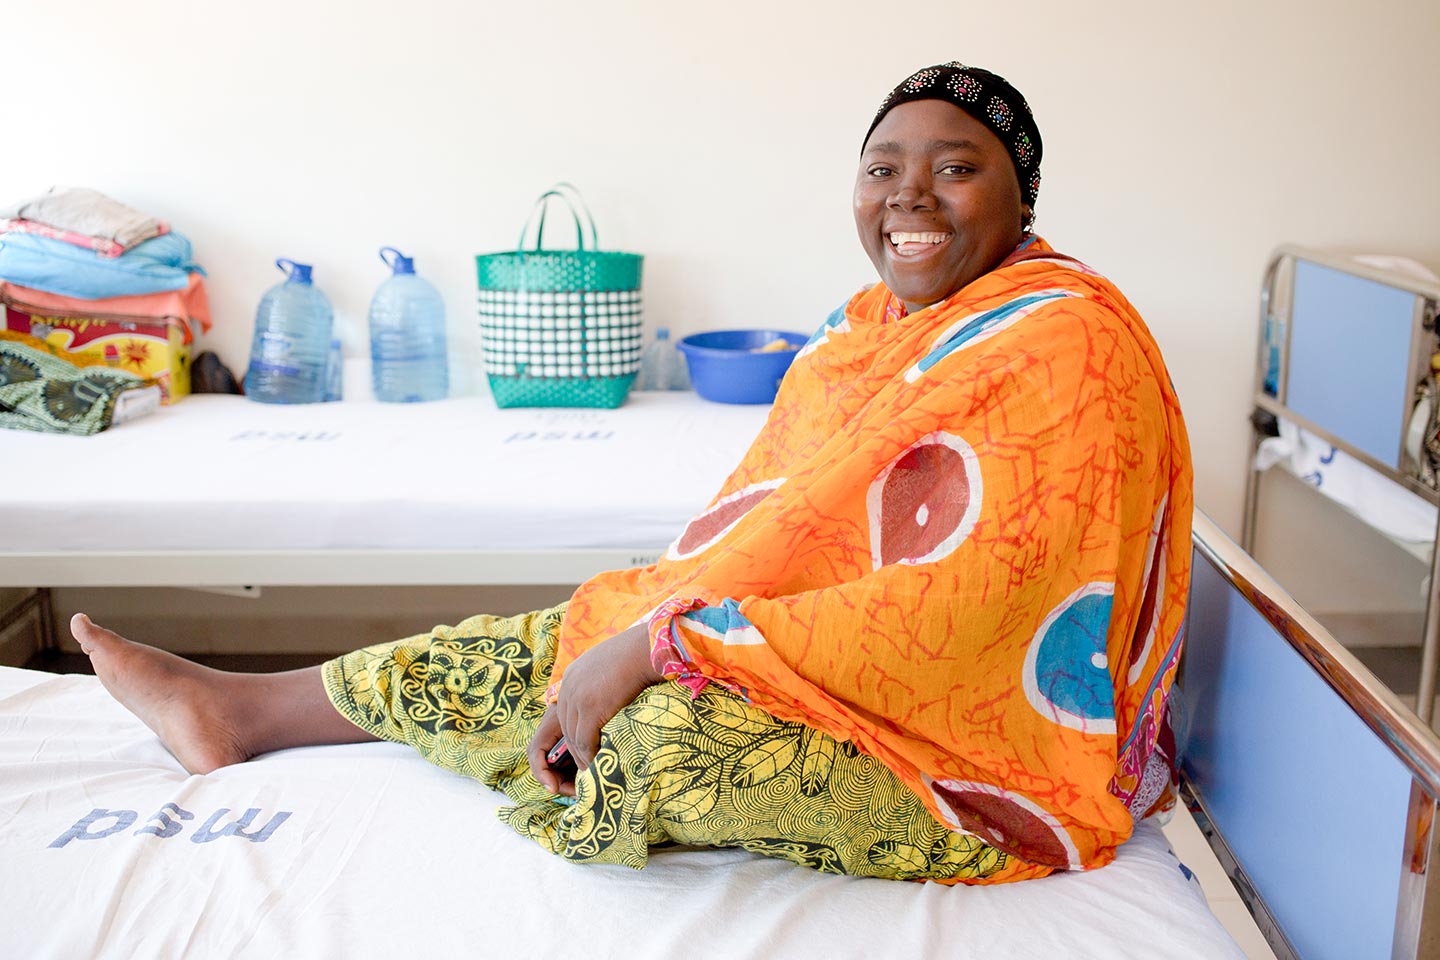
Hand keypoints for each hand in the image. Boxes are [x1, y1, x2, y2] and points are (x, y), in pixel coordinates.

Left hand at [526, 622, 660, 793]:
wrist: (647, 648)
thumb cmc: (638, 656)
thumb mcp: (610, 666)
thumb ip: (601, 682)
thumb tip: (608, 700)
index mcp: (572, 676)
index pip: (566, 713)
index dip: (574, 734)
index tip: (584, 750)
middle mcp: (568, 686)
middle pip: (566, 728)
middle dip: (575, 751)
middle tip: (587, 768)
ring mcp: (577, 697)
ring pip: (573, 739)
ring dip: (583, 759)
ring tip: (594, 773)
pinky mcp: (590, 708)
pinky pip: (584, 741)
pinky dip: (590, 757)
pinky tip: (600, 766)